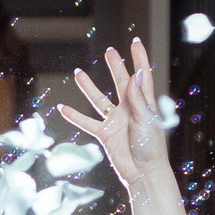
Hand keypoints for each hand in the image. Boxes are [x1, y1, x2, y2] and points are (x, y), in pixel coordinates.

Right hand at [57, 40, 171, 187]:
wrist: (143, 172)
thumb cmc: (151, 147)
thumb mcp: (146, 120)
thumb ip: (138, 98)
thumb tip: (135, 75)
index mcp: (144, 102)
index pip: (142, 75)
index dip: (139, 58)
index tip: (135, 41)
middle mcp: (129, 108)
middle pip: (121, 82)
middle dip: (115, 66)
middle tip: (109, 51)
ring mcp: (115, 120)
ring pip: (99, 100)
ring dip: (89, 87)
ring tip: (78, 73)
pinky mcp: (105, 134)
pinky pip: (87, 123)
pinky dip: (74, 116)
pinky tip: (63, 108)